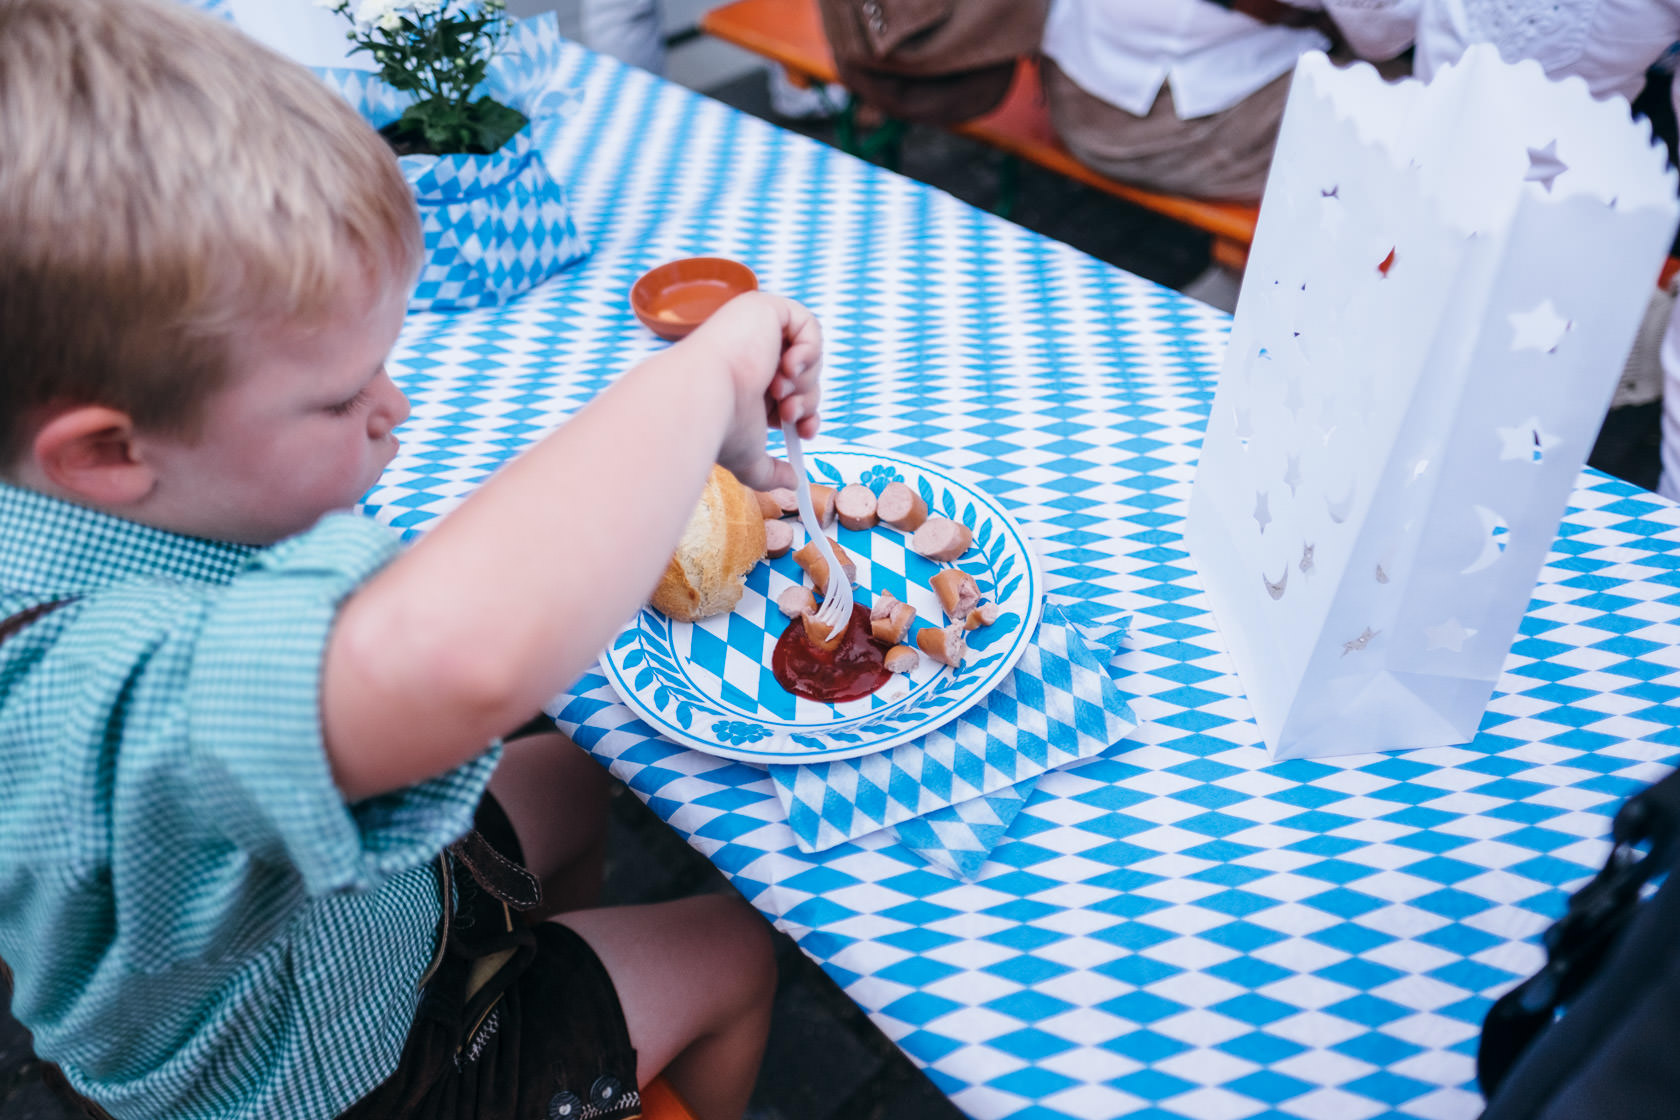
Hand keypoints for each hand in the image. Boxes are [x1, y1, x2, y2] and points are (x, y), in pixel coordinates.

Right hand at [682, 291, 822, 490]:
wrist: (705, 396)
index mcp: (745, 381)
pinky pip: (807, 324)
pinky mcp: (763, 307)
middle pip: (804, 376)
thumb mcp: (749, 455)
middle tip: (789, 412)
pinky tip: (787, 366)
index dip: (805, 412)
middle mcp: (749, 353)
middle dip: (806, 399)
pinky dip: (809, 349)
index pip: (790, 393)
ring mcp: (755, 328)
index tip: (804, 432)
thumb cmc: (719, 425)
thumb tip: (793, 483)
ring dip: (804, 380)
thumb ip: (769, 471)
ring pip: (808, 354)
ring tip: (780, 390)